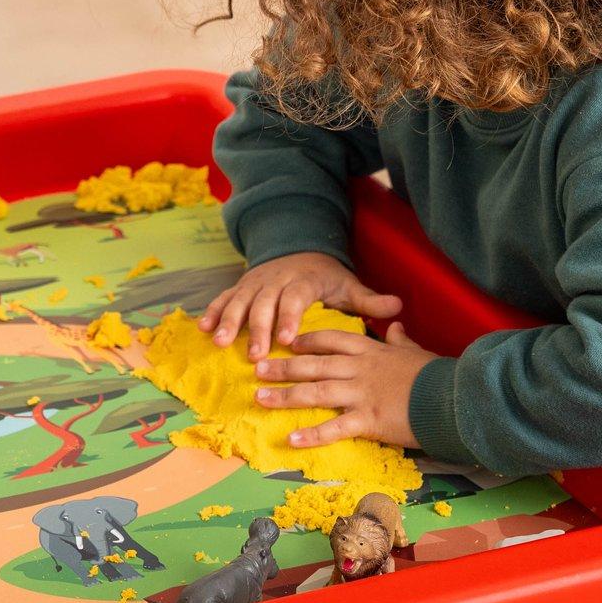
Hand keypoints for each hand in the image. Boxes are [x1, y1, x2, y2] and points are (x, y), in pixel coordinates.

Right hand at [200, 251, 401, 361]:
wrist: (299, 248)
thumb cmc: (326, 277)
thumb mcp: (348, 285)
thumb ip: (369, 300)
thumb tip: (398, 305)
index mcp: (305, 280)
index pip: (296, 297)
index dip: (290, 317)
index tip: (287, 339)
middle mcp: (277, 279)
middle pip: (264, 302)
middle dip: (256, 328)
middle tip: (254, 355)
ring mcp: (256, 282)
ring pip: (240, 300)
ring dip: (228, 320)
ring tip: (218, 341)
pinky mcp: (241, 286)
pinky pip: (225, 297)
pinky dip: (213, 311)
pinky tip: (202, 329)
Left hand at [253, 321, 435, 449]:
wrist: (454, 395)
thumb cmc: (436, 374)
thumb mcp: (415, 351)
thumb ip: (400, 339)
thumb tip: (395, 325)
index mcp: (371, 351)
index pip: (332, 340)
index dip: (307, 340)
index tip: (287, 341)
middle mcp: (360, 369)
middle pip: (314, 365)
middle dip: (283, 367)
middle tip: (258, 369)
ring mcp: (362, 394)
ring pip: (316, 392)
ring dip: (286, 395)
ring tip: (261, 398)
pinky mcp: (369, 420)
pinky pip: (335, 427)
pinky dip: (312, 434)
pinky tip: (292, 438)